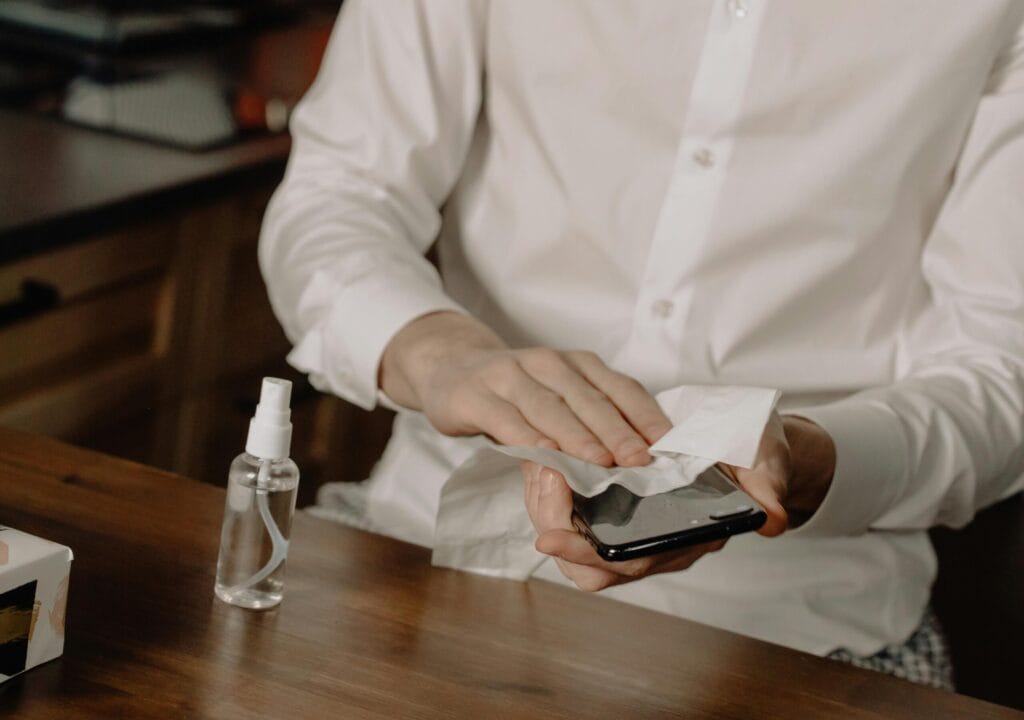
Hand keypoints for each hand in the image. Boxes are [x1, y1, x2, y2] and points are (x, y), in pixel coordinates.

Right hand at [379, 312, 671, 465]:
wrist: (448, 366)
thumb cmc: (516, 391)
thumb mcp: (558, 396)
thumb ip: (591, 419)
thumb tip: (641, 458)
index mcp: (577, 364)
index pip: (621, 388)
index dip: (646, 417)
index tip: (669, 446)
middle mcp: (548, 363)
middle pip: (590, 399)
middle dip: (618, 431)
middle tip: (641, 461)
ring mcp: (509, 375)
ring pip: (551, 408)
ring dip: (578, 437)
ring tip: (602, 463)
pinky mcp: (475, 395)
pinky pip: (507, 419)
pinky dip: (529, 439)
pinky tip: (547, 458)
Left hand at [523, 412, 835, 589]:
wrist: (748, 442)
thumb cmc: (752, 454)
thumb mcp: (764, 460)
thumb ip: (766, 486)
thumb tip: (772, 518)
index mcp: (685, 538)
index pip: (630, 563)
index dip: (587, 555)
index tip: (551, 536)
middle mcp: (653, 542)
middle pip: (587, 561)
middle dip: (553, 524)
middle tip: (542, 478)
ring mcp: (631, 526)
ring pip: (573, 536)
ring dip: (546, 504)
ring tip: (542, 462)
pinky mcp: (613, 504)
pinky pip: (571, 509)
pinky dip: (552, 487)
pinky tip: (547, 456)